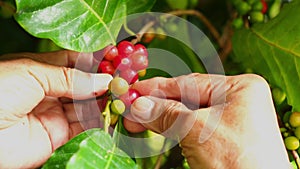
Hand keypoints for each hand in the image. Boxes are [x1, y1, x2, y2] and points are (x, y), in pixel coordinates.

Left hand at [0, 51, 111, 168]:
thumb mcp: (33, 73)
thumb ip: (70, 77)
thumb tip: (102, 79)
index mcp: (41, 71)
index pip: (75, 62)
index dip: (95, 60)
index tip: (115, 58)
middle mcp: (50, 92)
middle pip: (84, 85)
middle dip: (103, 82)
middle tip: (123, 80)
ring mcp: (55, 114)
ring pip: (87, 106)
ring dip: (104, 101)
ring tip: (122, 96)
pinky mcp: (58, 137)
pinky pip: (85, 128)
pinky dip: (100, 122)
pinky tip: (112, 114)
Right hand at [124, 73, 289, 168]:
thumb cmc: (236, 158)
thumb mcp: (196, 130)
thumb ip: (165, 114)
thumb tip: (138, 105)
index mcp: (240, 88)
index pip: (190, 82)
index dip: (158, 87)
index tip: (134, 89)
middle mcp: (237, 101)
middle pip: (187, 98)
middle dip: (157, 105)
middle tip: (131, 109)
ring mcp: (231, 120)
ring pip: (187, 115)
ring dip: (161, 118)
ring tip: (136, 121)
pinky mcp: (224, 138)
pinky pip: (192, 128)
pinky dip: (173, 129)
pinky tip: (156, 127)